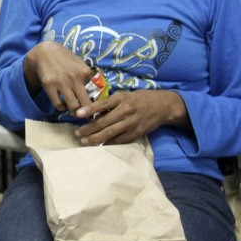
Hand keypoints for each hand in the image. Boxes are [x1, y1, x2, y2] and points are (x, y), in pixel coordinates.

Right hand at [24, 42, 92, 112]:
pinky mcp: (49, 85)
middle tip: (87, 116)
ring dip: (75, 112)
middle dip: (87, 113)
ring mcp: (62, 82)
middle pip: (86, 103)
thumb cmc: (65, 58)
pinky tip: (62, 105)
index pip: (95, 94)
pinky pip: (58, 104)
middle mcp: (75, 78)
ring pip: (73, 106)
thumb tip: (94, 92)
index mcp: (85, 73)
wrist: (45, 52)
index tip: (95, 109)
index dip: (95, 103)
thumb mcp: (80, 64)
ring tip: (75, 113)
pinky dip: (61, 108)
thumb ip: (87, 76)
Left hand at [72, 90, 187, 145]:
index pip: (103, 104)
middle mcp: (126, 111)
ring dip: (96, 138)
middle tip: (77, 133)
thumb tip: (92, 111)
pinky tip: (99, 145)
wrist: (163, 106)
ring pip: (110, 133)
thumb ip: (110, 103)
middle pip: (104, 122)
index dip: (89, 110)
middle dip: (89, 129)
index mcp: (122, 99)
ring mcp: (132, 123)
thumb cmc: (140, 99)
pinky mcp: (136, 133)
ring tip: (84, 141)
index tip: (78, 114)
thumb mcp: (125, 95)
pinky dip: (109, 143)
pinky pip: (120, 140)